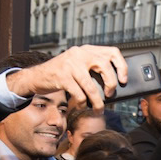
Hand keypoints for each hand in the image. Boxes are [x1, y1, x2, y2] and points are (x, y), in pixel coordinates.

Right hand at [6, 45, 127, 112]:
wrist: (36, 77)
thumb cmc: (61, 75)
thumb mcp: (78, 67)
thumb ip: (93, 70)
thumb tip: (114, 86)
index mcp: (86, 50)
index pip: (112, 52)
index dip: (122, 66)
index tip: (123, 80)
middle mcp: (79, 54)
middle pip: (104, 66)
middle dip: (111, 83)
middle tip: (110, 95)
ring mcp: (70, 64)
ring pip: (91, 86)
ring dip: (97, 102)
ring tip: (98, 109)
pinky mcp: (62, 76)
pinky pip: (79, 94)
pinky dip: (82, 103)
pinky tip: (81, 106)